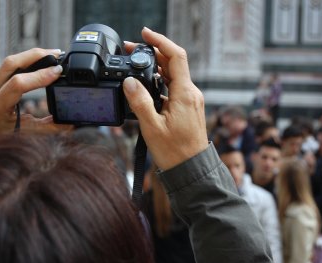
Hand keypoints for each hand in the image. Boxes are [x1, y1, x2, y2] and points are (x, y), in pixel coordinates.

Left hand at [0, 48, 71, 146]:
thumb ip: (48, 127)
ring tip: (53, 55)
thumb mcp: (25, 134)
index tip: (57, 72)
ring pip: (10, 62)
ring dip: (33, 55)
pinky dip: (28, 61)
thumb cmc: (0, 140)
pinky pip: (11, 66)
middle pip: (11, 63)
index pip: (17, 83)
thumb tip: (70, 123)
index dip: (39, 76)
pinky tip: (41, 60)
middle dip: (36, 56)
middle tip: (58, 54)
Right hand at [123, 27, 207, 169]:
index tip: (145, 34)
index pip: (176, 56)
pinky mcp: (187, 107)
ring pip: (173, 75)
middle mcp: (191, 93)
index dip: (160, 41)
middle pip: (173, 63)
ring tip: (135, 65)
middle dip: (153, 53)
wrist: (191, 169)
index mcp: (185, 93)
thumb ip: (140, 102)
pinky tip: (146, 85)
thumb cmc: (175, 152)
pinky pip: (173, 87)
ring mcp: (190, 100)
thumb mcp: (152, 127)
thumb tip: (129, 82)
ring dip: (155, 67)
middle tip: (131, 51)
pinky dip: (160, 81)